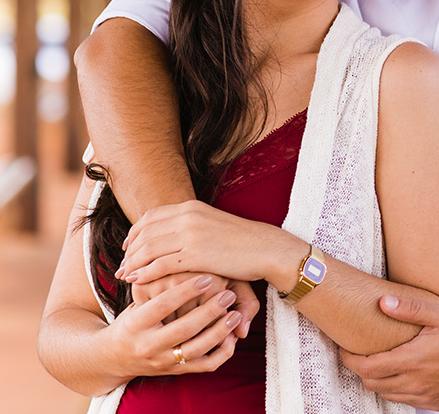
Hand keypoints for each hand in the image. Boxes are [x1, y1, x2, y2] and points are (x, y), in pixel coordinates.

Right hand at [103, 274, 241, 377]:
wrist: (115, 356)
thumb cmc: (136, 318)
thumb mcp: (139, 300)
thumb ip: (162, 286)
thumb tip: (193, 275)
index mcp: (136, 323)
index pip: (162, 305)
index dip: (185, 291)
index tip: (207, 277)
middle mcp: (147, 345)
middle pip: (183, 329)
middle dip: (210, 311)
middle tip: (228, 295)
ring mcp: (163, 361)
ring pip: (197, 349)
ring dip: (220, 331)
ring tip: (235, 314)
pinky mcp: (177, 371)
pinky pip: (205, 366)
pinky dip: (223, 352)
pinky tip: (232, 336)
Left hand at [118, 200, 298, 289]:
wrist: (266, 249)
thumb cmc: (241, 241)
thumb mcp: (211, 224)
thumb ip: (190, 225)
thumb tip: (170, 234)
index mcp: (191, 207)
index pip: (150, 217)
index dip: (134, 233)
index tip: (128, 248)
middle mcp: (188, 217)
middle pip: (144, 233)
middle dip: (129, 251)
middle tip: (123, 266)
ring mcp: (191, 235)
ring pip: (148, 249)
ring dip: (133, 263)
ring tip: (126, 276)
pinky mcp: (196, 255)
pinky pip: (160, 264)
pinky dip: (145, 273)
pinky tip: (138, 281)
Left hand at [339, 296, 438, 410]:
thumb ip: (410, 309)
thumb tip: (381, 302)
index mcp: (413, 361)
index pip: (367, 366)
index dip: (349, 359)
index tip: (344, 348)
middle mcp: (415, 383)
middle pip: (372, 383)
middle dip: (361, 369)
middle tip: (360, 352)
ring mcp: (426, 397)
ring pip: (387, 394)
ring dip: (379, 380)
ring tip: (381, 361)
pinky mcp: (436, 404)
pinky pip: (407, 400)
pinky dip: (398, 388)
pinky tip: (406, 373)